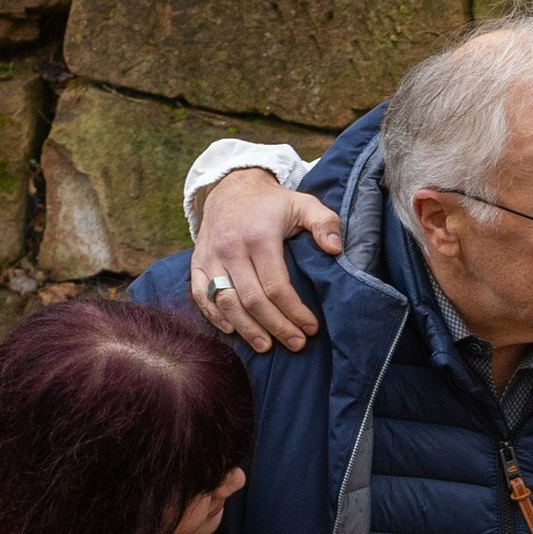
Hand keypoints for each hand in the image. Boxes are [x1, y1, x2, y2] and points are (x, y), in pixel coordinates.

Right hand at [191, 166, 338, 352]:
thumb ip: (324, 222)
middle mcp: (231, 247)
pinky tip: (233, 331)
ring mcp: (211, 256)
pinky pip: (201, 295)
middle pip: (252, 300)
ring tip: (266, 347)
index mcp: (259, 236)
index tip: (311, 327)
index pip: (276, 286)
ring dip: (246, 329)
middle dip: (276, 326)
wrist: (231, 186)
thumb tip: (335, 249)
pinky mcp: (197, 262)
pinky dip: (215, 316)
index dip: (294, 311)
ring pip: (226, 302)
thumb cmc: (273, 203)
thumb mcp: (303, 203)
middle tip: (296, 344)